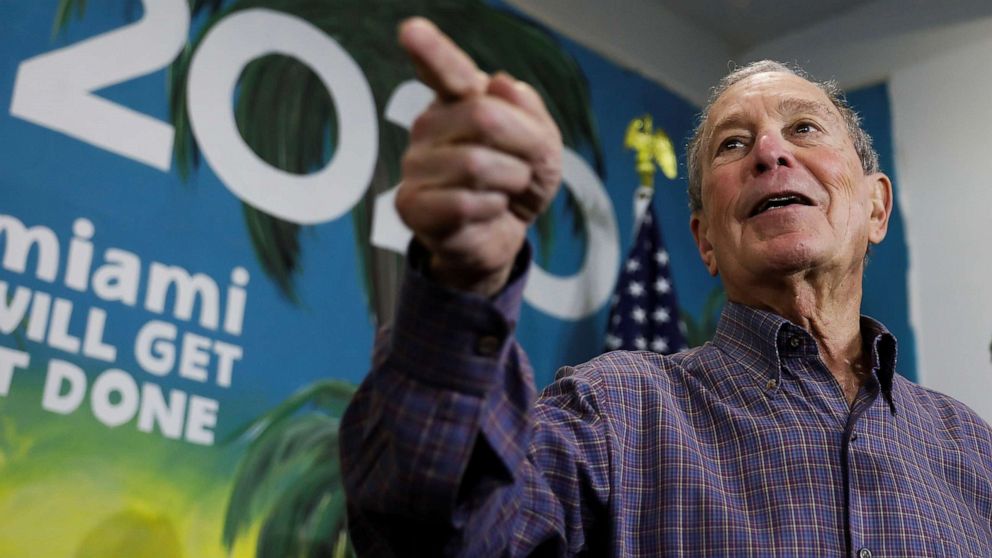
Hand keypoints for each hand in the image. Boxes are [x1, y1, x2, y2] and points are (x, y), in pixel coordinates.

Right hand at [396, 17, 562, 295]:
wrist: (500, 237)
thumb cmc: (516, 184)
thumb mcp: (543, 148)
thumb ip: (530, 114)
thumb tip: (501, 84)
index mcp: (459, 101)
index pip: (446, 70)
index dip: (431, 51)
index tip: (412, 31)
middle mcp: (429, 125)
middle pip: (484, 117)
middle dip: (523, 147)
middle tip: (524, 169)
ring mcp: (415, 164)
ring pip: (476, 164)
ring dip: (509, 183)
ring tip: (503, 192)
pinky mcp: (411, 205)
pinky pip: (464, 202)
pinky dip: (491, 210)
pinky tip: (485, 212)